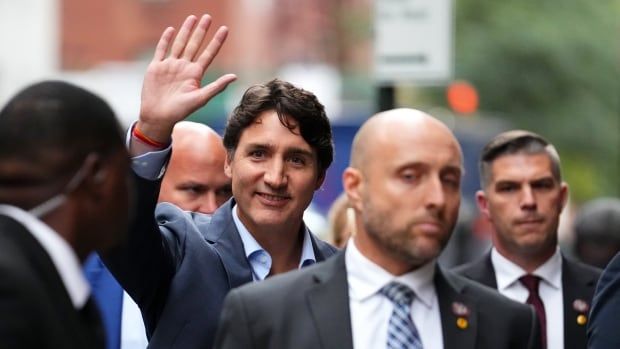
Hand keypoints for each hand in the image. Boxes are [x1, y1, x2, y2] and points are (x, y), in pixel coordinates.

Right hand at [138, 14, 236, 141]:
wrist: (158, 116)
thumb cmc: (180, 111)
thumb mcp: (201, 98)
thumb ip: (217, 86)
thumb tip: (235, 76)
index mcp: (195, 74)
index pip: (209, 54)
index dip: (216, 41)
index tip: (225, 29)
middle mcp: (184, 67)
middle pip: (194, 45)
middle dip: (201, 31)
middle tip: (208, 17)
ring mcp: (170, 66)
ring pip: (179, 44)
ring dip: (185, 31)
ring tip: (192, 18)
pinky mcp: (156, 67)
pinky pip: (161, 50)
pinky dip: (166, 40)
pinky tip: (171, 30)